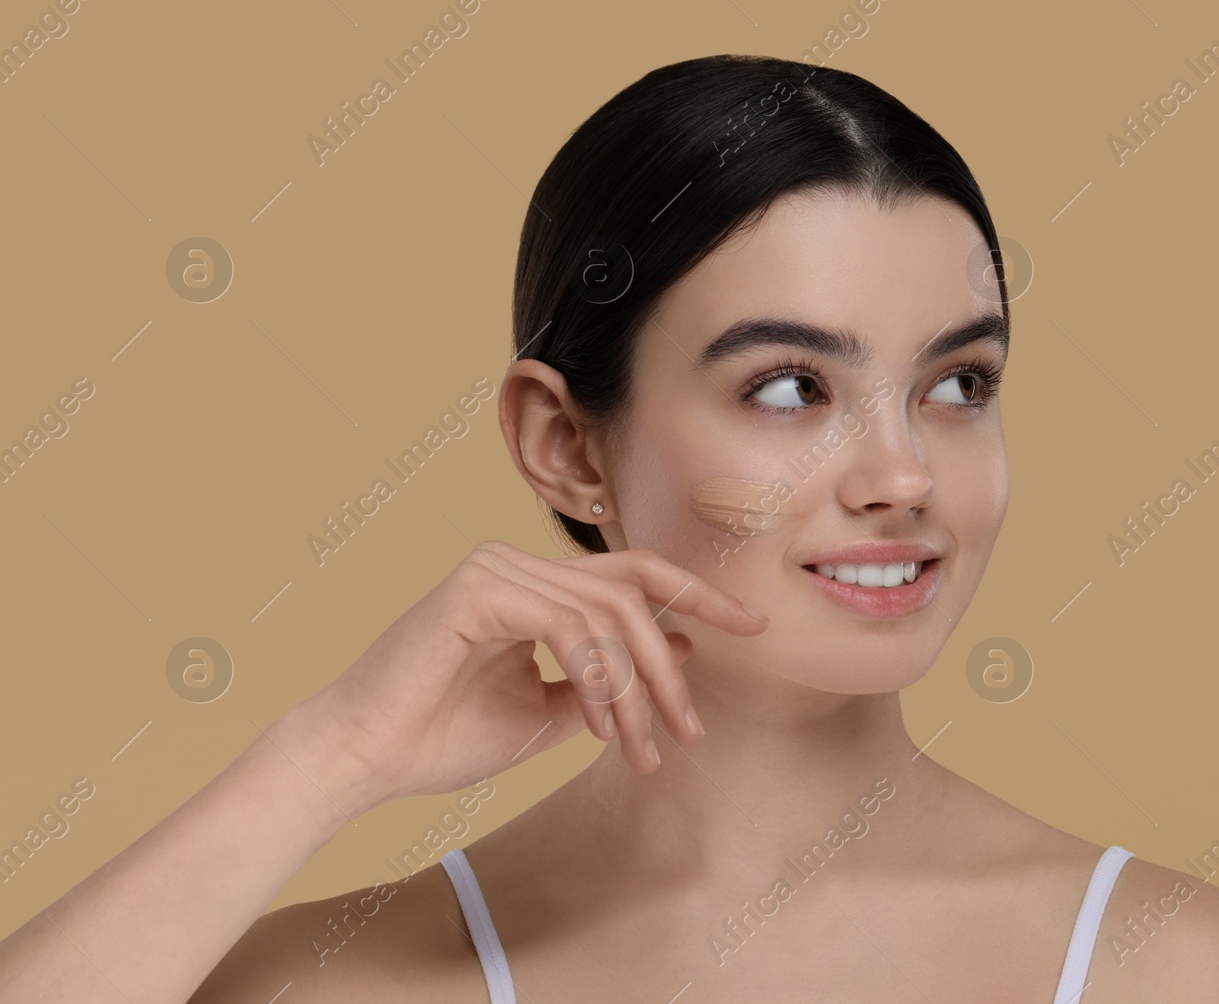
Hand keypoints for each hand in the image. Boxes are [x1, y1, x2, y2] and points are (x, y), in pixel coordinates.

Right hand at [272, 541, 767, 811]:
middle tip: (693, 726)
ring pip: (609, 613)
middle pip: (633, 589)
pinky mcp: (479, 588)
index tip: (753, 626)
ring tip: (643, 747)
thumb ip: (609, 679)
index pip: (633, 574)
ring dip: (637, 688)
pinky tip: (600, 726)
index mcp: (534, 584)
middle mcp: (516, 562)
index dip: (698, 595)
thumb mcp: (550, 713)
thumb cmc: (443, 738)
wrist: (363, 758)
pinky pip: (570, 626)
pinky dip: (598, 678)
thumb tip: (683, 648)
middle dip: (675, 657)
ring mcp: (496, 567)